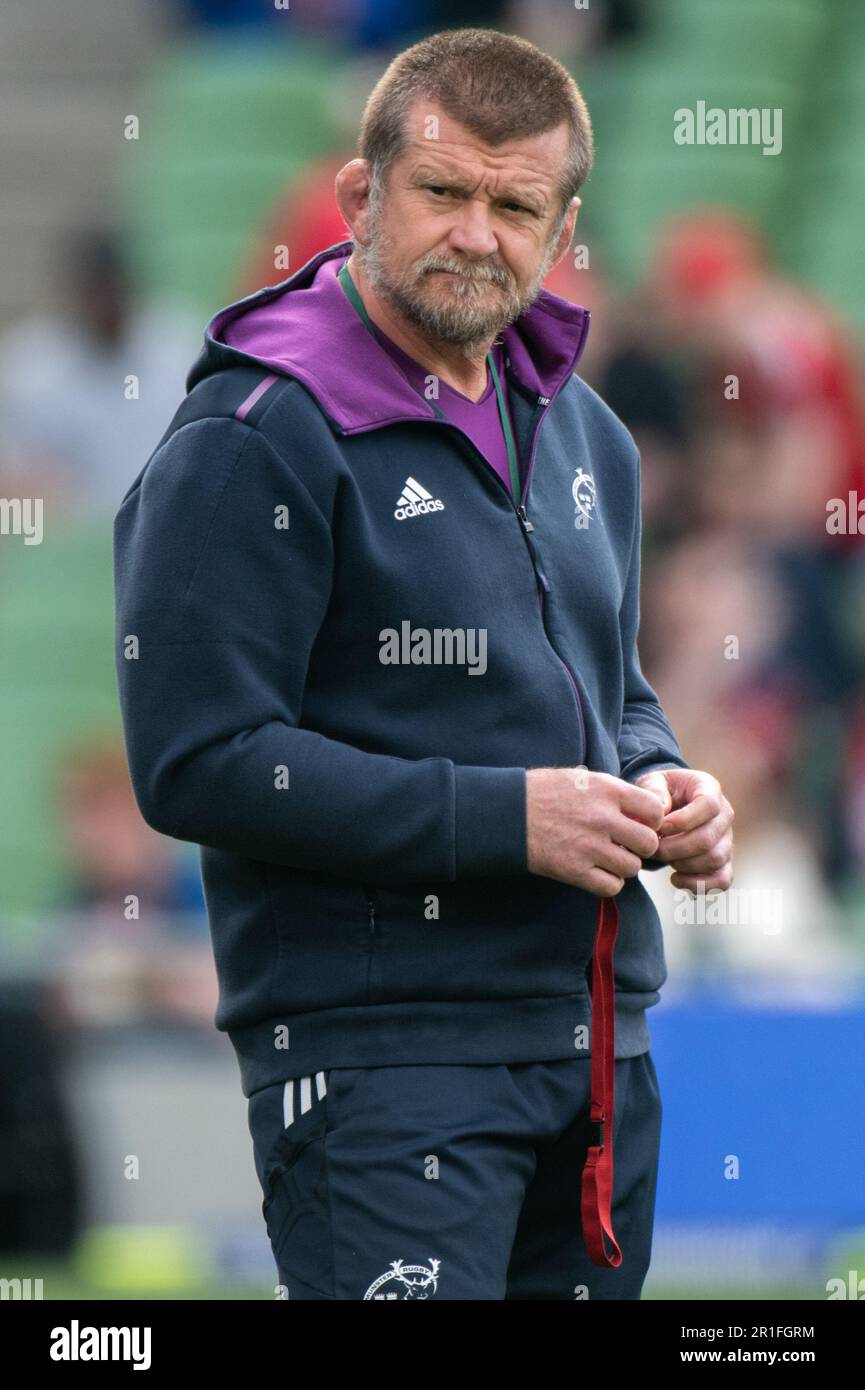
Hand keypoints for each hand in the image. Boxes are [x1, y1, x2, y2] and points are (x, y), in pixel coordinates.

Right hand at [526, 767, 665, 896]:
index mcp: (607, 790)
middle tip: (627, 846)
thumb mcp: (580, 778)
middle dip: (641, 847)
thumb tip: (637, 807)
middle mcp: (602, 818)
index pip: (655, 810)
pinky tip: (598, 873)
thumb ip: (611, 791)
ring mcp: (589, 846)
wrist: (506, 813)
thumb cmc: (541, 792)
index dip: (652, 820)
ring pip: (632, 868)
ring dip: (624, 866)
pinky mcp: (574, 870)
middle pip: (648, 843)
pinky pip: (611, 886)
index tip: (641, 824)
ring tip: (609, 859)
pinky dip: (609, 883)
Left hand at [633, 768, 733, 891]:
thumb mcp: (651, 780)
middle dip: (674, 848)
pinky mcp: (724, 861)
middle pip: (708, 838)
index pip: (708, 805)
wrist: (666, 805)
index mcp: (709, 789)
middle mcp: (724, 814)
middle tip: (652, 848)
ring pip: (714, 860)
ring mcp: (727, 839)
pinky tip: (675, 878)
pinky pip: (722, 880)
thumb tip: (662, 811)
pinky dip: (698, 884)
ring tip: (662, 857)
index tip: (660, 828)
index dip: (683, 820)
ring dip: (682, 864)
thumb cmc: (659, 792)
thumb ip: (653, 789)